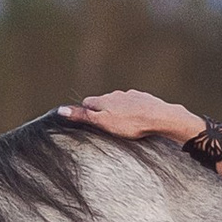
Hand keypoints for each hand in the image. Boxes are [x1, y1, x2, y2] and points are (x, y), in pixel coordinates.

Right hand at [57, 90, 199, 140]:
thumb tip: (61, 110)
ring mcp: (131, 95)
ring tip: (123, 125)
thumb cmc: (131, 124)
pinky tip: (138, 120)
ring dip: (118, 111)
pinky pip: (134, 105)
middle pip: (103, 102)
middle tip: (106, 126)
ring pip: (119, 102)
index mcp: (104, 100)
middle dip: (102, 112)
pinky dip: (133, 111)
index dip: (86, 112)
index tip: (89, 122)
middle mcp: (116, 94)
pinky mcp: (144, 99)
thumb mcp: (103, 123)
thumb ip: (84, 116)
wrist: (160, 117)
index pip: (87, 103)